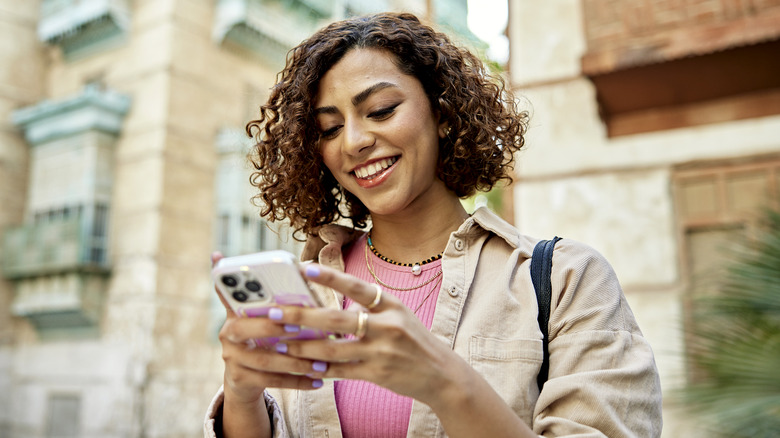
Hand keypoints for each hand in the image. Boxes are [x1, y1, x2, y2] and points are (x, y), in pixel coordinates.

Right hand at [212, 252, 324, 406]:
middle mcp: (227, 333)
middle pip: (243, 328)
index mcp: (234, 312)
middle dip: (272, 327)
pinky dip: (297, 381)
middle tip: (298, 327)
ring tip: (321, 363)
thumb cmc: (263, 337)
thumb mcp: (263, 316)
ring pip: (264, 359)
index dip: (237, 289)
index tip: (255, 282)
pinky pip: (270, 381)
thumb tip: (298, 269)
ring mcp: (231, 358)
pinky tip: (318, 381)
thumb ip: (274, 298)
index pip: (229, 294)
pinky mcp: (239, 379)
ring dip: (295, 361)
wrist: (244, 378)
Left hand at [269, 263, 462, 404]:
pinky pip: (341, 371)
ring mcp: (382, 351)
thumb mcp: (399, 315)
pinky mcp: (377, 374)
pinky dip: (320, 369)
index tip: (306, 269)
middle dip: (302, 316)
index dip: (332, 278)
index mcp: (392, 305)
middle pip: (337, 319)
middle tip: (273, 312)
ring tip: (279, 342)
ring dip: (303, 346)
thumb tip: (331, 302)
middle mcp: (388, 326)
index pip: (358, 287)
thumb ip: (369, 307)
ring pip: (333, 349)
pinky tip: (302, 365)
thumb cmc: (413, 340)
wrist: (442, 374)